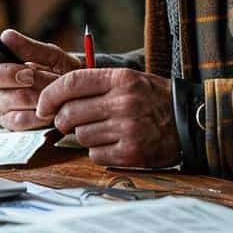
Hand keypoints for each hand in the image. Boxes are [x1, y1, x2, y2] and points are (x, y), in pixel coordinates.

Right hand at [0, 29, 80, 130]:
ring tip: (56, 97)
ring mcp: (8, 115)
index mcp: (2, 73)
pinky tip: (53, 112)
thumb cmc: (63, 73)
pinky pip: (24, 126)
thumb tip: (6, 36)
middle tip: (49, 86)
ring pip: (14, 111)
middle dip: (30, 90)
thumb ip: (30, 48)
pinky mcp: (18, 132)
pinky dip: (40, 119)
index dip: (6, 73)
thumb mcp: (52, 57)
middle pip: (1, 96)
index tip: (29, 72)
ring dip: (39, 104)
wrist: (82, 95)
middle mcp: (0, 95)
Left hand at [35, 68, 179, 167]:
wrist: (190, 122)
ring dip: (84, 135)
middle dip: (62, 120)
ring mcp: (127, 129)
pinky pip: (95, 154)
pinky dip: (98, 151)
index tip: (42, 106)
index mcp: (120, 79)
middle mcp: (123, 102)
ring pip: (80, 135)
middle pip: (69, 113)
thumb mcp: (129, 79)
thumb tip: (54, 97)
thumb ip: (95, 84)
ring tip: (103, 130)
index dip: (50, 96)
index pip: (71, 83)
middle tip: (69, 122)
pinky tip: (114, 143)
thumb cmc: (153, 99)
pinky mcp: (131, 153)